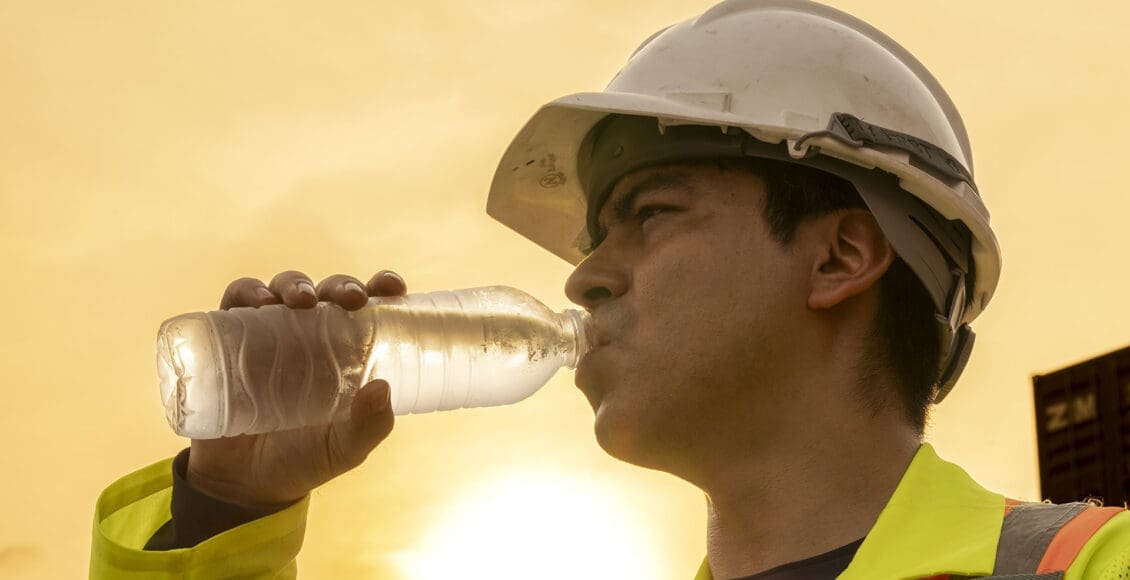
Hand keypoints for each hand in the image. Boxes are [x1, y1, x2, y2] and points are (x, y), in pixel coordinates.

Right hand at [184, 270, 407, 507]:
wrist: (242, 485)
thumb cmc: (304, 460)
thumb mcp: (345, 449)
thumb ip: (369, 426)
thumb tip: (382, 387)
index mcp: (346, 352)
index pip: (368, 310)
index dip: (381, 288)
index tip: (393, 287)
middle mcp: (310, 336)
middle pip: (328, 293)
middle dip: (341, 285)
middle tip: (351, 299)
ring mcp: (269, 336)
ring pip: (284, 290)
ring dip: (295, 284)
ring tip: (303, 300)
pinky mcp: (229, 342)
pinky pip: (234, 305)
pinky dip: (245, 292)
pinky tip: (256, 303)